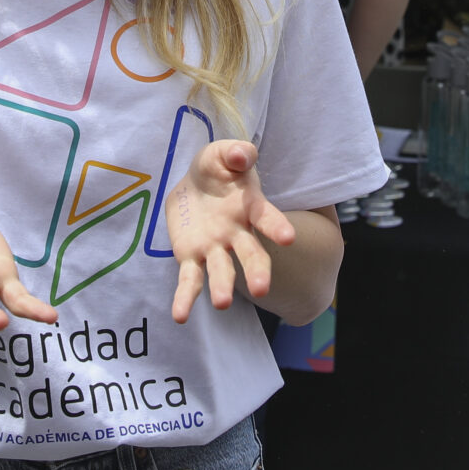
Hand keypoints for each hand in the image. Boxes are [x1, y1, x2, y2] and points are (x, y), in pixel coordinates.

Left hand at [164, 139, 297, 323]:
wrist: (193, 183)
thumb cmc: (217, 168)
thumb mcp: (222, 153)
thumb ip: (235, 154)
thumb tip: (241, 156)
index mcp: (250, 207)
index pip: (266, 218)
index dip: (277, 226)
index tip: (288, 238)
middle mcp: (237, 233)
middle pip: (252, 254)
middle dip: (257, 270)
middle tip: (261, 288)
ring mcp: (215, 248)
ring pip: (222, 271)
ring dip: (223, 287)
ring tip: (221, 303)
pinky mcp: (191, 257)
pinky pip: (190, 280)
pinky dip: (185, 298)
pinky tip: (180, 316)